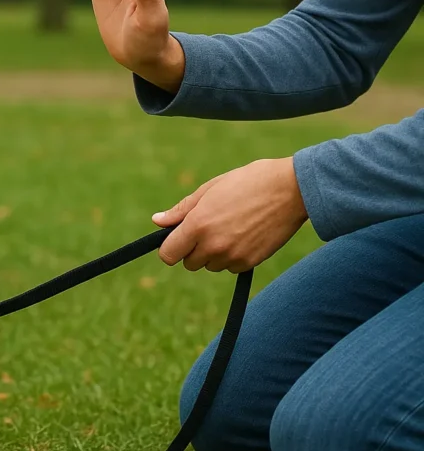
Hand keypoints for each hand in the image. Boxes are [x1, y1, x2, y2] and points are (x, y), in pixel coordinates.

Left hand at [153, 158, 307, 272]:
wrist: (292, 189)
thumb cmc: (248, 182)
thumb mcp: (211, 189)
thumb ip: (182, 210)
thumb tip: (158, 221)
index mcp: (197, 225)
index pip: (168, 254)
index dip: (170, 248)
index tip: (178, 239)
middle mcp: (212, 245)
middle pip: (189, 263)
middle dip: (193, 249)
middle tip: (210, 227)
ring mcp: (232, 256)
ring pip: (211, 266)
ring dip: (214, 253)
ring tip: (231, 227)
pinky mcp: (250, 262)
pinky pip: (231, 267)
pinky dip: (233, 257)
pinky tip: (245, 235)